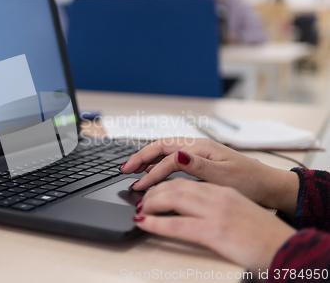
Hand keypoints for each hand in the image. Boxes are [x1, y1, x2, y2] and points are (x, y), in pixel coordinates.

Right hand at [120, 138, 298, 215]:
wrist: (268, 185)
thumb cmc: (249, 181)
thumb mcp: (223, 175)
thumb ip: (197, 165)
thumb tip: (176, 155)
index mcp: (200, 148)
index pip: (168, 158)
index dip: (151, 172)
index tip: (138, 186)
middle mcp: (197, 146)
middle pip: (161, 147)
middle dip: (140, 157)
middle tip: (124, 170)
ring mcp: (198, 153)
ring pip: (166, 151)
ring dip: (148, 160)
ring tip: (133, 171)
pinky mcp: (200, 160)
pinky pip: (173, 158)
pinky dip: (159, 164)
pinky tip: (154, 173)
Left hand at [134, 179, 295, 271]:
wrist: (286, 247)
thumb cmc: (261, 232)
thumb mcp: (235, 208)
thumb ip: (213, 201)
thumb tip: (191, 202)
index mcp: (221, 190)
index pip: (185, 179)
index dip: (163, 181)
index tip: (150, 187)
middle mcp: (217, 195)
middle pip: (175, 185)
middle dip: (152, 190)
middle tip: (139, 197)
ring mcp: (215, 211)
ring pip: (172, 197)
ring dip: (150, 202)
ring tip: (139, 208)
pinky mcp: (214, 230)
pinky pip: (176, 224)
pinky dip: (155, 222)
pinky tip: (143, 222)